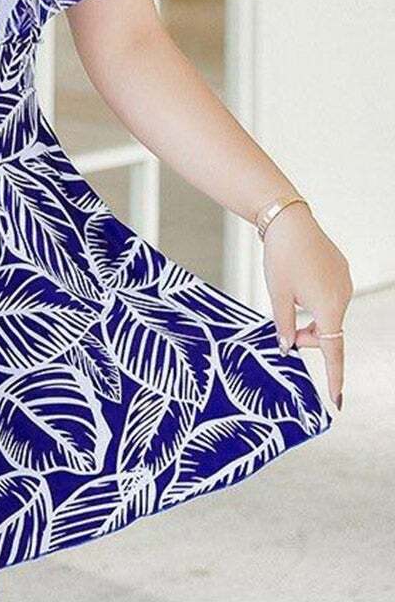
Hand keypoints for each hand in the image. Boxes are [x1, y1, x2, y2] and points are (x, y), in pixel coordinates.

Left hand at [261, 202, 352, 409]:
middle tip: (282, 330)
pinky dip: (313, 300)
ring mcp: (344, 282)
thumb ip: (283, 326)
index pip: (334, 351)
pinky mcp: (340, 270)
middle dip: (306, 337)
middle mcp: (343, 297)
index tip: (336, 400)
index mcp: (329, 308)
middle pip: (327, 332)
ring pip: (327, 313)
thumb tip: (287, 348)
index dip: (333, 376)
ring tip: (287, 296)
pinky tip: (297, 282)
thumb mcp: (277, 295)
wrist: (289, 221)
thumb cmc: (281, 259)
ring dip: (309, 317)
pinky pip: (328, 295)